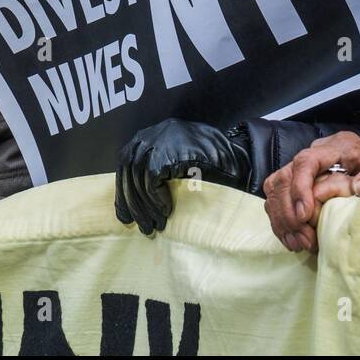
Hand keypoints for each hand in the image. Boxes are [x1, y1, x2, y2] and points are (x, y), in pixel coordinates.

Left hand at [115, 118, 250, 234]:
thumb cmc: (209, 164)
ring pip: (138, 178)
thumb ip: (154, 171)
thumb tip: (132, 200)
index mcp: (150, 136)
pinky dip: (157, 199)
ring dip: (145, 206)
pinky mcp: (169, 151)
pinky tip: (166, 211)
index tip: (124, 217)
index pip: (126, 165)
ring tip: (154, 225)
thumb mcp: (175, 163)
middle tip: (140, 226)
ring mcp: (159, 140)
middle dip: (132, 202)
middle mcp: (151, 134)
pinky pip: (152, 180)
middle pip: (129, 171)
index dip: (123, 193)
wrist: (235, 158)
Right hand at [263, 132, 359, 252]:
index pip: (307, 161)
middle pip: (285, 176)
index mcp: (340, 147)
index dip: (301, 188)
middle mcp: (318, 153)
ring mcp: (305, 168)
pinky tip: (294, 240)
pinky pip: (276, 199)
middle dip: (289, 211)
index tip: (306, 215)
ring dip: (282, 218)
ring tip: (300, 243)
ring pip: (276, 187)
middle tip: (305, 239)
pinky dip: (281, 221)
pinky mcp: (298, 183)